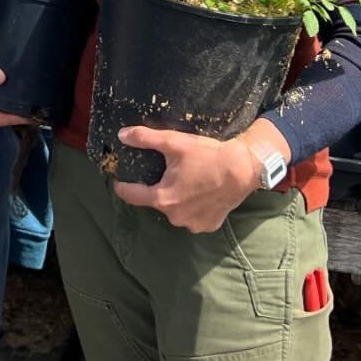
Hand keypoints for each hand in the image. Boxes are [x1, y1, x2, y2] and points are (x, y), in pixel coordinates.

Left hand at [111, 125, 263, 232]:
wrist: (242, 169)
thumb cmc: (206, 156)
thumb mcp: (173, 142)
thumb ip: (144, 138)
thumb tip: (122, 135)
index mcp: (163, 199)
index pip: (132, 196)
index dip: (122, 187)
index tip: (119, 182)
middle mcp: (176, 217)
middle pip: (157, 201)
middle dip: (159, 188)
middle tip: (168, 172)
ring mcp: (193, 224)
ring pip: (176, 210)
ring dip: (177, 199)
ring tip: (187, 181)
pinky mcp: (209, 226)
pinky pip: (194, 216)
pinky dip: (194, 207)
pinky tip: (201, 193)